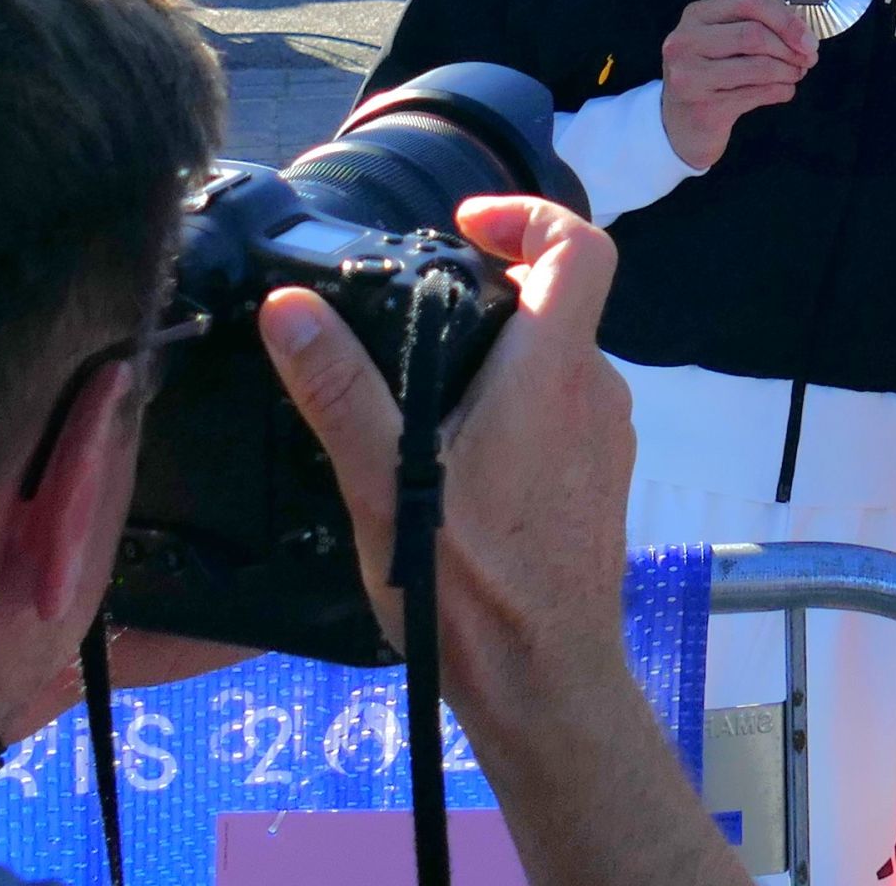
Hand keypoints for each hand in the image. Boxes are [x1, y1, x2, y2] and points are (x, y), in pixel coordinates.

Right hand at [260, 196, 635, 712]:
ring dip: (499, 354)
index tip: (467, 224)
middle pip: (559, 303)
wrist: (544, 682)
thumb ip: (338, 389)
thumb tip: (288, 308)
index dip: (528, 213)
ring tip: (420, 392)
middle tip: (414, 311)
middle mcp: (595, 393)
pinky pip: (564, 412)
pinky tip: (455, 457)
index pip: (579, 247)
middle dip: (491, 290)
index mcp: (553, 372)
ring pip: (558, 361)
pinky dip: (516, 405)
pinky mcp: (601, 481)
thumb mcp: (384, 481)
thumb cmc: (470, 586)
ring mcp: (607, 440)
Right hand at [659, 0, 815, 169]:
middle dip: (791, 48)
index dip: (785, 18)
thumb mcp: (721, 42)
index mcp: (695, 15)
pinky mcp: (704, 108)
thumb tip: (802, 30)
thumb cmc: (709, 76)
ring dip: (789, 71)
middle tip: (809, 58)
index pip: (748, 1)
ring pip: (760, 66)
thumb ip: (754, 26)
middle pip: (754, 34)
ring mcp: (690, 76)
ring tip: (796, 74)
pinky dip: (781, 91)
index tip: (808, 36)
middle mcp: (686, 41)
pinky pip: (758, 94)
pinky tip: (784, 90)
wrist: (680, 125)